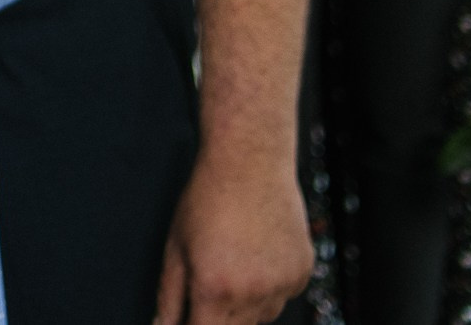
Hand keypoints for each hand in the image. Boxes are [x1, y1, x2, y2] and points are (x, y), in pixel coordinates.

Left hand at [155, 151, 312, 324]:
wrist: (249, 162)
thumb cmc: (205, 200)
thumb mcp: (174, 249)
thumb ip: (168, 298)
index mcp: (215, 289)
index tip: (188, 318)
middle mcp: (253, 294)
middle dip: (217, 318)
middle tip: (210, 285)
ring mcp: (282, 284)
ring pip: (261, 318)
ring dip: (245, 306)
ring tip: (233, 262)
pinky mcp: (302, 273)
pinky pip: (283, 296)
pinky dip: (269, 287)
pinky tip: (256, 255)